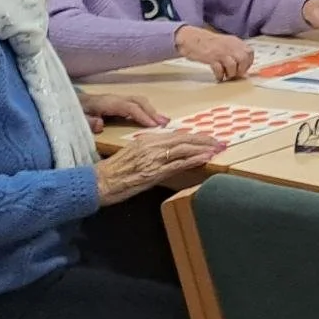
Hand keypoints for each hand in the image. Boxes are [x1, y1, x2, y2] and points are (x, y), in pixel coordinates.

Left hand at [77, 92, 165, 133]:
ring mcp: (116, 100)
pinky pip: (135, 105)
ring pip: (139, 102)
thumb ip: (87, 122)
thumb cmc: (72, 111)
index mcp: (107, 103)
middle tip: (165, 123)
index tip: (154, 126)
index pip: (130, 107)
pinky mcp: (116, 104)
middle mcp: (115, 99)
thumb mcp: (76, 118)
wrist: (65, 102)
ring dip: (152, 111)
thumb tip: (101, 124)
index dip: (143, 116)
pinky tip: (150, 120)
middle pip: (139, 101)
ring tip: (164, 121)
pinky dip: (145, 111)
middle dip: (153, 112)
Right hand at [94, 128, 222, 204]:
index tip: (207, 139)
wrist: (97, 183)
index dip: (194, 137)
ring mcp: (153, 158)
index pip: (176, 136)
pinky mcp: (153, 172)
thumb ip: (150, 150)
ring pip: (183, 149)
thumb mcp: (132, 154)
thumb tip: (168, 151)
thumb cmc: (113, 171)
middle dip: (204, 140)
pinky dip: (193, 159)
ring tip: (218, 149)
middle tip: (220, 142)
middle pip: (184, 139)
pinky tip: (205, 158)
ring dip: (203, 148)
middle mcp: (151, 145)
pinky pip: (177, 164)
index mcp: (146, 140)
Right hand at [174, 25, 252, 80]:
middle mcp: (229, 45)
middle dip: (241, 70)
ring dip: (230, 74)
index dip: (248, 63)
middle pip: (243, 59)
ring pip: (232, 65)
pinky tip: (218, 77)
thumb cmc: (209, 43)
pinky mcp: (211, 57)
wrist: (192, 38)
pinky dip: (219, 75)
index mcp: (235, 41)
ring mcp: (220, 51)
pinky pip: (219, 69)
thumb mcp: (226, 43)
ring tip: (226, 76)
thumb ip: (235, 52)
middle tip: (235, 75)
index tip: (243, 69)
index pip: (249, 52)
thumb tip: (243, 68)